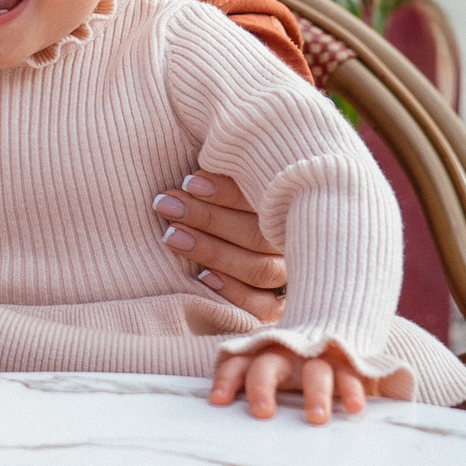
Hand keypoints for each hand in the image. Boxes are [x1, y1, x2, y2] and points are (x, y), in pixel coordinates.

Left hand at [154, 172, 286, 322]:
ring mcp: (293, 277)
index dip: (226, 191)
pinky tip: (202, 276)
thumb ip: (232, 172)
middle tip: (166, 204)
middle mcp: (298, 243)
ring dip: (210, 250)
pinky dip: (233, 291)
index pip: (265, 200)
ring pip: (259, 268)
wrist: (243, 242)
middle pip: (257, 235)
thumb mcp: (237, 181)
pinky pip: (263, 306)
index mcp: (294, 206)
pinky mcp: (280, 308)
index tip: (188, 182)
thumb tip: (206, 157)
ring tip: (170, 234)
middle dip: (207, 218)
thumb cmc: (230, 203)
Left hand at [211, 343, 412, 422]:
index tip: (218, 401)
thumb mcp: (272, 373)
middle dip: (261, 387)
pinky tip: (353, 406)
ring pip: (314, 371)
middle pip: (268, 366)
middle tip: (262, 413)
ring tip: (316, 418)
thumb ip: (248, 384)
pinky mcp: (348, 362)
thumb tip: (218, 404)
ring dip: (314, 393)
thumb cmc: (293, 365)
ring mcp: (318, 357)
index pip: (238, 365)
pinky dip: (351, 388)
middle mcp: (287, 354)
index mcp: (263, 356)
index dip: (226, 380)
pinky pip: (350, 374)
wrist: (333, 329)